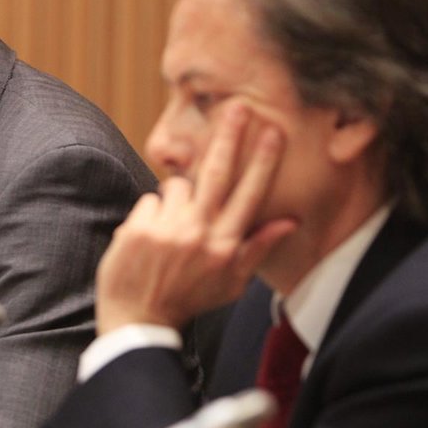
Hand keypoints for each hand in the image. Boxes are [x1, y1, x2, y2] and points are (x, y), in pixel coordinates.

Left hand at [96, 103, 296, 333]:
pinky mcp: (138, 229)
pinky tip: (146, 241)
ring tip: (168, 232)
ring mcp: (168, 231)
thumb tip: (290, 220)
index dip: (263, 161)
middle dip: (230, 137)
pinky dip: (148, 215)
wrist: (138, 320)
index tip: (274, 132)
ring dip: (174, 200)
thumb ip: (258, 248)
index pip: (250, 195)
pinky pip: (148, 201)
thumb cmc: (188, 299)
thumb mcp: (230, 282)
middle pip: (217, 173)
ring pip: (176, 187)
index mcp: (226, 246)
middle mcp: (200, 235)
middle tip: (238, 107)